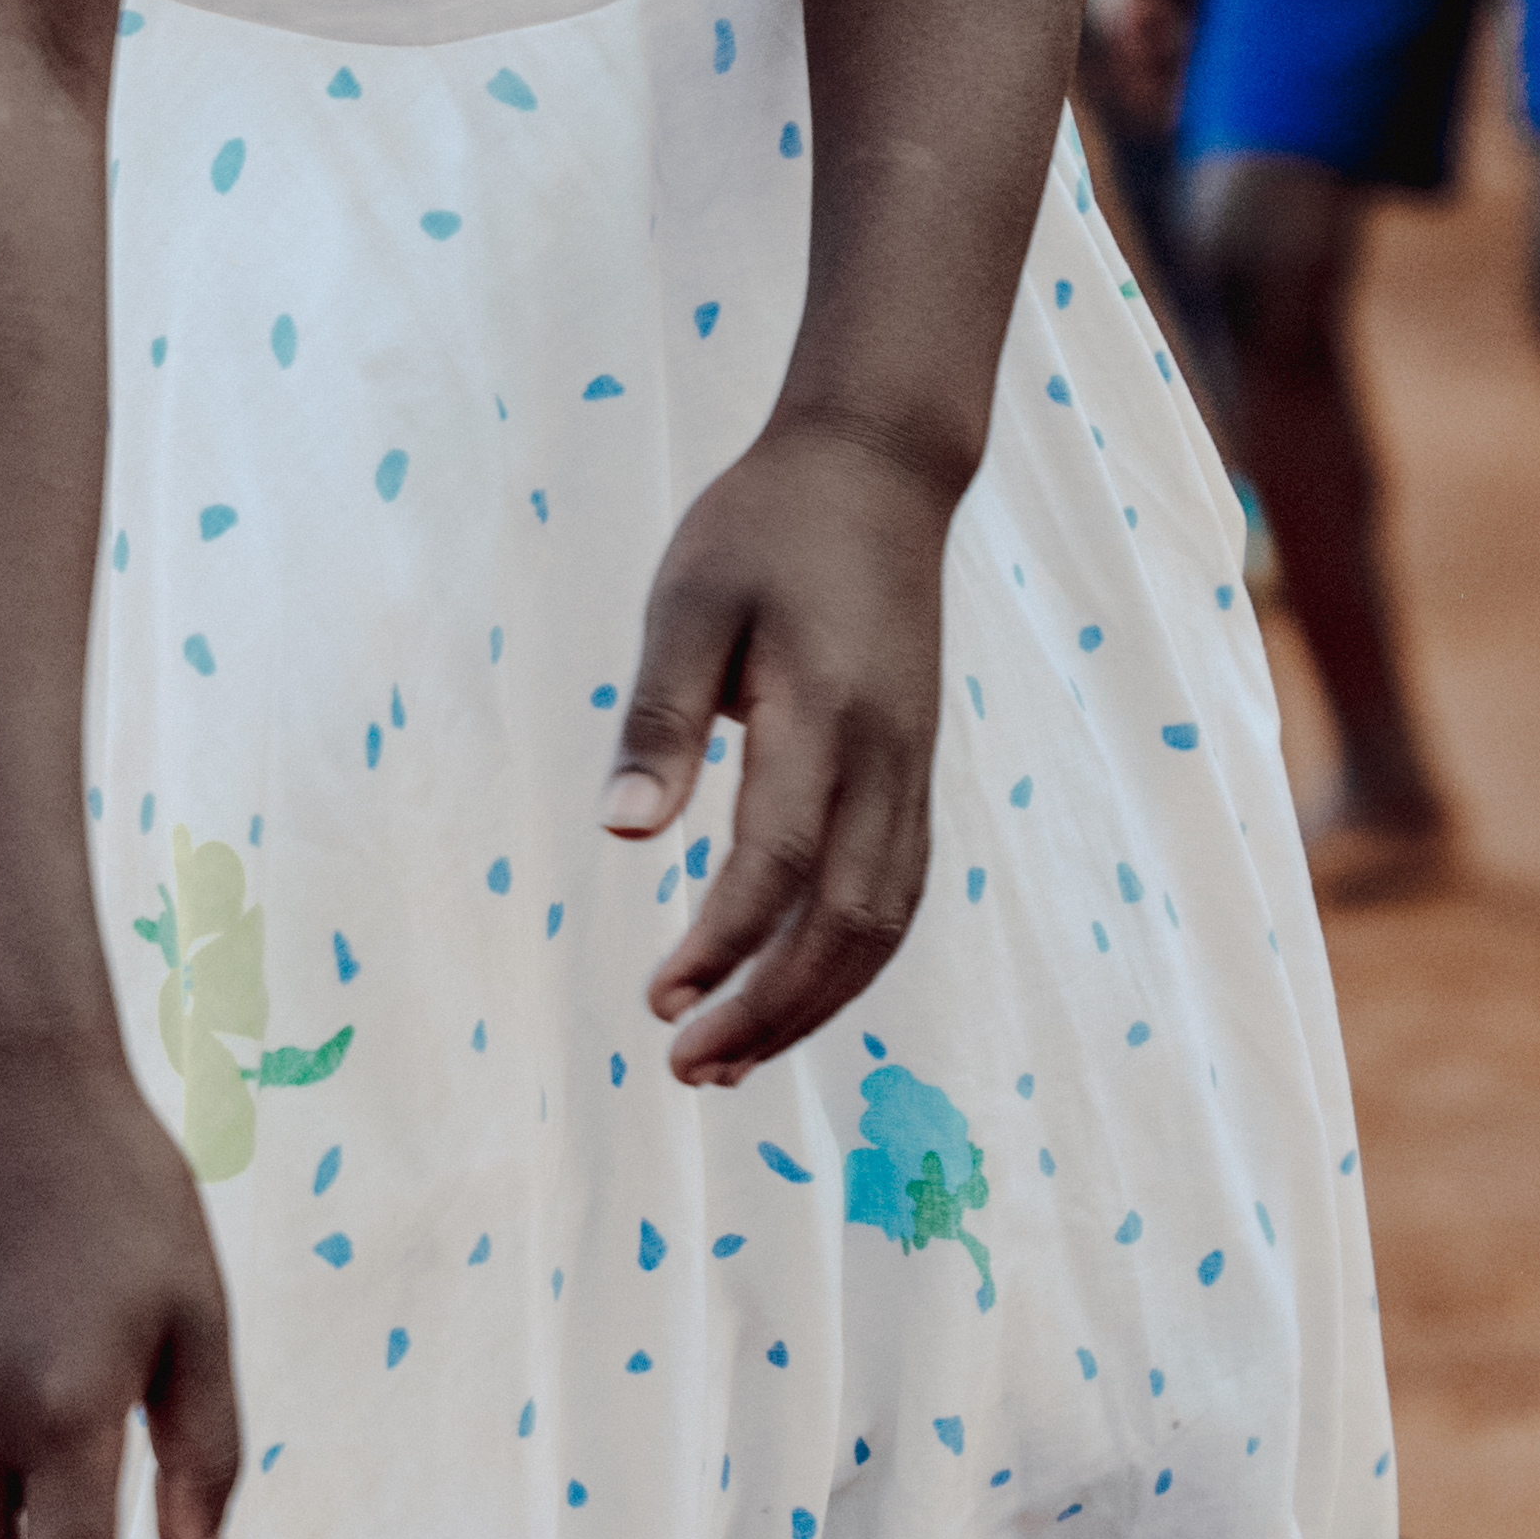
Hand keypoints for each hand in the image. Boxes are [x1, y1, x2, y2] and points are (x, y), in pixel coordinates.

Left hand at [605, 416, 953, 1083]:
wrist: (877, 470)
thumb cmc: (763, 528)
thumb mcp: (687, 599)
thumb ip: (659, 718)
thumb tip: (623, 839)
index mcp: (825, 714)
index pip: (779, 864)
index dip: (722, 945)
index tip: (659, 1002)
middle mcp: (886, 758)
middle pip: (846, 923)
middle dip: (771, 1011)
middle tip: (687, 1068)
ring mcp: (913, 770)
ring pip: (883, 924)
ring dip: (812, 1005)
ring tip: (730, 1061)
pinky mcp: (916, 772)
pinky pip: (897, 893)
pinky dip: (849, 961)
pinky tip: (793, 993)